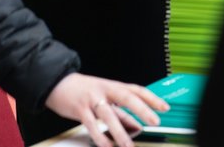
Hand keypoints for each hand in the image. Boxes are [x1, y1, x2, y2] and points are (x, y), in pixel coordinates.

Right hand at [45, 72, 169, 146]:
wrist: (58, 83)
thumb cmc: (85, 91)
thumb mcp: (105, 97)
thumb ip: (120, 111)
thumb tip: (136, 126)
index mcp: (114, 86)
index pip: (137, 90)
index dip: (152, 98)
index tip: (165, 107)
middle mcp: (105, 90)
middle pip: (127, 97)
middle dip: (142, 110)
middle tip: (155, 122)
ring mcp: (92, 99)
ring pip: (109, 115)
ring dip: (120, 132)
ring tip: (129, 146)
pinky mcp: (79, 109)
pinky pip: (91, 125)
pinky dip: (100, 137)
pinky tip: (107, 146)